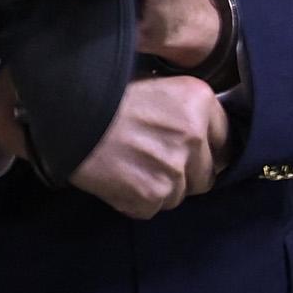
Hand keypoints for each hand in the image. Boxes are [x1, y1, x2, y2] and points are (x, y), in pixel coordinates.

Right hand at [67, 76, 225, 219]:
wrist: (68, 118)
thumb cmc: (105, 96)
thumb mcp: (154, 85)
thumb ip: (182, 111)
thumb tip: (196, 134)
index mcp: (200, 101)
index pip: (225, 140)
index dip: (206, 150)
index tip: (191, 153)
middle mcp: (196, 137)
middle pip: (205, 175)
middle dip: (184, 174)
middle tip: (155, 163)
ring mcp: (176, 170)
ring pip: (179, 195)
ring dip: (159, 188)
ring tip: (130, 169)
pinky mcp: (153, 196)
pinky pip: (152, 208)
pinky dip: (136, 200)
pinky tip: (117, 180)